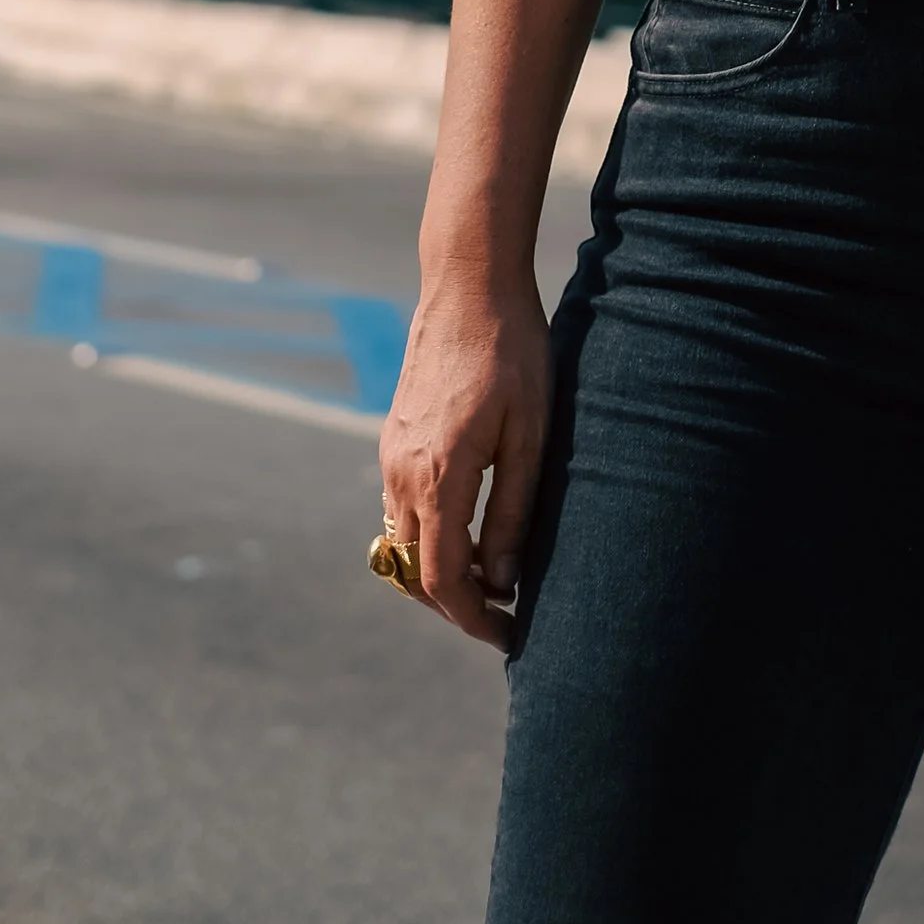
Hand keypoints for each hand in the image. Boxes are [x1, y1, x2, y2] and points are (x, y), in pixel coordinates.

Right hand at [377, 270, 551, 652]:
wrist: (469, 286)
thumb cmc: (512, 353)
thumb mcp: (532, 434)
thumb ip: (515, 511)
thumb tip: (505, 580)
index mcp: (439, 477)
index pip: (444, 581)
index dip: (474, 620)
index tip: (509, 638)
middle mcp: (403, 473)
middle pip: (415, 574)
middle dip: (457, 606)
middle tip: (506, 618)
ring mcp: (391, 456)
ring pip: (403, 546)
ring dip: (440, 575)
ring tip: (494, 581)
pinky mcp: (393, 440)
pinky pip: (401, 511)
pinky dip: (429, 539)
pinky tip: (471, 533)